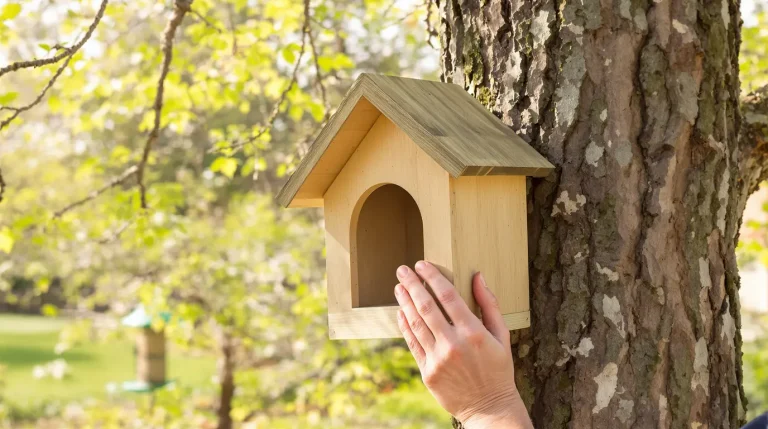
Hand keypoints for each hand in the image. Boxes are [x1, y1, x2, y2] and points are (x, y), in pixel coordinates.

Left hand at [394, 261, 532, 428]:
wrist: (489, 407)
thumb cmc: (498, 369)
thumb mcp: (502, 336)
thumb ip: (490, 304)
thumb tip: (478, 276)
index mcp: (474, 332)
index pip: (448, 296)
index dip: (433, 277)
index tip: (422, 264)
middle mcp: (454, 344)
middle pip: (426, 306)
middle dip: (412, 284)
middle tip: (402, 270)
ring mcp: (439, 359)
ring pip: (416, 324)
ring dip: (404, 302)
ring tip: (398, 287)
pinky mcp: (428, 372)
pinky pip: (412, 344)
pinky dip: (404, 326)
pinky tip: (400, 312)